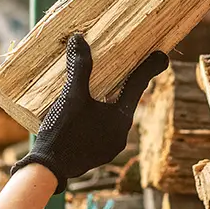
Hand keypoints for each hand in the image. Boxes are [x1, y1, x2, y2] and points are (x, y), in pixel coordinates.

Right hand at [11, 34, 168, 193]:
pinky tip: (83, 111)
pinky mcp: (95, 154)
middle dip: (123, 84)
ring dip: (106, 101)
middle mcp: (120, 135)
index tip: (162, 56)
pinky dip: (96, 115)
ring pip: (111, 116)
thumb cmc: (63, 132)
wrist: (48, 169)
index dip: (149, 68)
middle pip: (124, 100)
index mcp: (121, 119)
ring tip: (94, 88)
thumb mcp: (72, 96)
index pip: (138, 86)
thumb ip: (79, 67)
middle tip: (121, 66)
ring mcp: (108, 147)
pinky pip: (101, 128)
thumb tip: (79, 39)